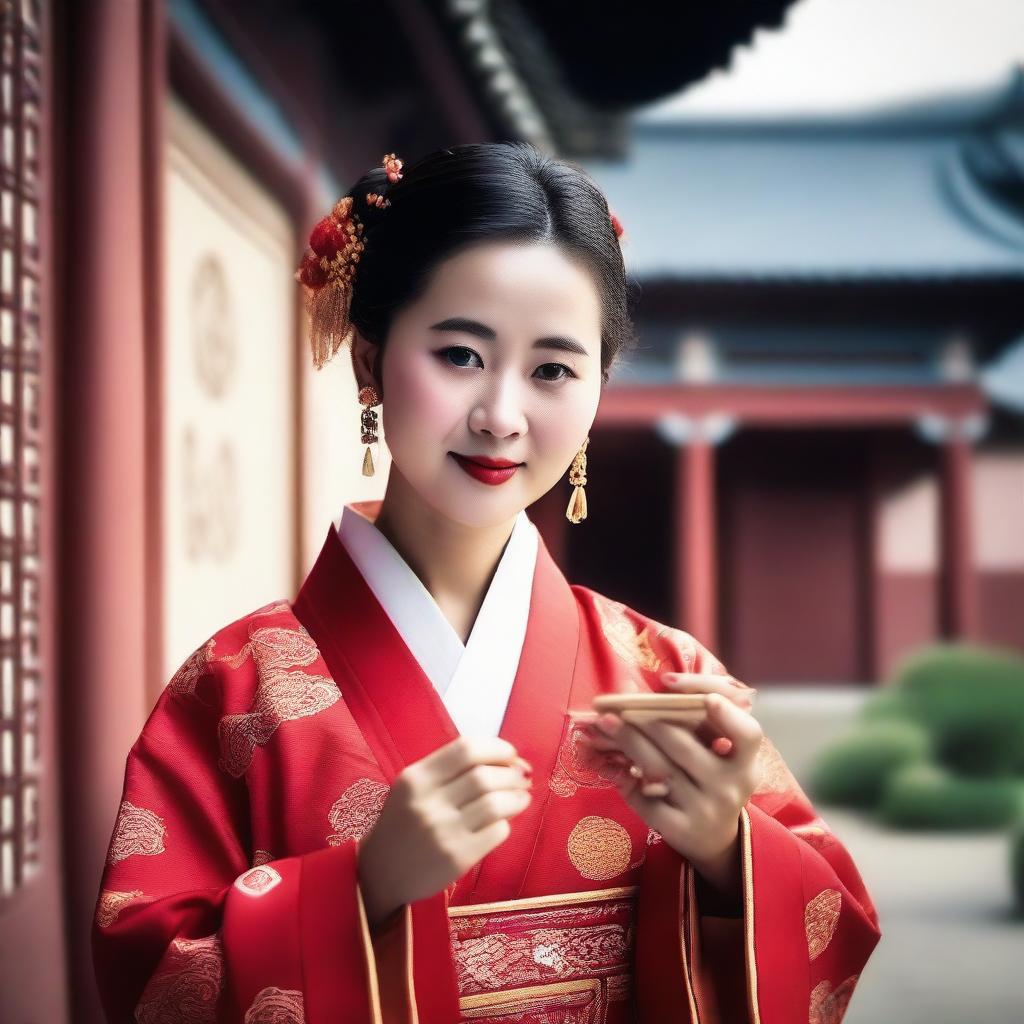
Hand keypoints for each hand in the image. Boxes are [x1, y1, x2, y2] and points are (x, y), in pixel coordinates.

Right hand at [356, 736, 532, 927]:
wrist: (381, 871)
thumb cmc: (405, 821)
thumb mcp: (416, 786)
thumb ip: (453, 769)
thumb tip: (511, 759)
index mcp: (417, 777)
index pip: (466, 749)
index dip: (497, 748)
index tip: (511, 754)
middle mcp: (428, 802)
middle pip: (485, 776)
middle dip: (512, 773)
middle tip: (521, 777)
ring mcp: (442, 832)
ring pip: (495, 803)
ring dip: (517, 797)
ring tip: (521, 797)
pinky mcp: (456, 858)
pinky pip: (496, 832)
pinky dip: (506, 823)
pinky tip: (502, 822)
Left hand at [579, 672, 761, 878]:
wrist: (715, 838)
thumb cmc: (712, 777)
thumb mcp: (718, 752)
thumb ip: (700, 719)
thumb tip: (663, 684)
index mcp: (745, 761)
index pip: (748, 734)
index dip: (727, 714)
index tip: (706, 698)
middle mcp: (730, 786)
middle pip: (684, 745)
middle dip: (648, 720)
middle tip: (621, 702)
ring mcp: (705, 810)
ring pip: (658, 768)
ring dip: (629, 741)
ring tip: (606, 722)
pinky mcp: (680, 829)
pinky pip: (645, 799)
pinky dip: (626, 779)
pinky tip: (612, 765)